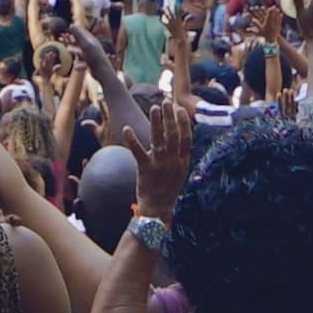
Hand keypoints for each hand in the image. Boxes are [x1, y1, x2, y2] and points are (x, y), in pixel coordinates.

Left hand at [122, 85, 192, 218]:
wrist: (158, 209)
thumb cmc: (167, 190)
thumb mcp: (179, 173)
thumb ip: (179, 156)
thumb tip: (178, 139)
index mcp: (182, 162)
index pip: (186, 138)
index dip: (184, 122)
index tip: (180, 109)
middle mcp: (173, 162)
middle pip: (173, 135)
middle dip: (169, 117)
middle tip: (165, 102)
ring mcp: (159, 165)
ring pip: (159, 139)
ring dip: (156, 122)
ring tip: (154, 108)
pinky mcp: (145, 170)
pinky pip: (138, 152)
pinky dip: (132, 139)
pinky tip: (126, 129)